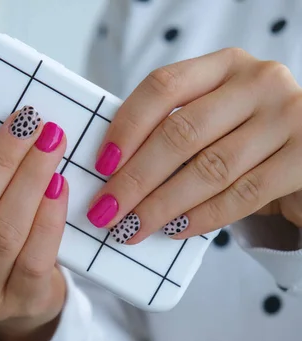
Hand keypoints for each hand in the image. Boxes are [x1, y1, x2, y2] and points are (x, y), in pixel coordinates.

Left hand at [86, 47, 301, 242]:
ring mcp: (288, 118)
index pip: (163, 86)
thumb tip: (111, 171)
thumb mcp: (214, 118)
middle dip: (135, 178)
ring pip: (209, 168)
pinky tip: (174, 230)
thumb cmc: (246, 140)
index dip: (126, 127)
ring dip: (162, 204)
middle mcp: (258, 82)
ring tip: (131, 227)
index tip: (101, 165)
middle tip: (105, 210)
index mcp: (225, 65)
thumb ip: (173, 128)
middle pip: (181, 131)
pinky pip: (243, 194)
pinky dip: (202, 217)